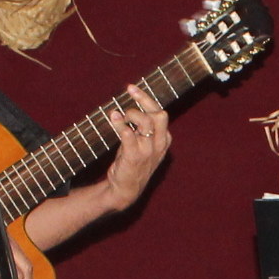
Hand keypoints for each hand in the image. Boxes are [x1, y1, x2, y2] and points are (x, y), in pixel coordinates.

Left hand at [100, 87, 171, 207]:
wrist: (126, 190)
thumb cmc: (133, 163)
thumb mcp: (144, 145)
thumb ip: (144, 128)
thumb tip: (134, 104)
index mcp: (164, 140)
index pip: (160, 113)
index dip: (146, 98)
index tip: (131, 88)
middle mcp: (159, 144)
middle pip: (159, 115)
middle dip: (144, 100)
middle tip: (128, 93)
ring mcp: (148, 151)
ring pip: (145, 122)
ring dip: (131, 114)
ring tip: (119, 115)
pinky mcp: (134, 156)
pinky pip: (129, 135)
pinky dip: (120, 124)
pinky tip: (113, 118)